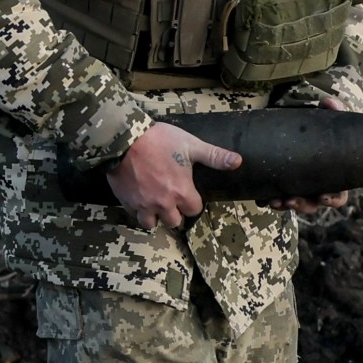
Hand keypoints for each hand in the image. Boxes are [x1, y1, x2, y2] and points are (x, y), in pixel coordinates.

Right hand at [105, 122, 243, 230]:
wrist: (124, 139)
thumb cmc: (159, 141)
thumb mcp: (190, 145)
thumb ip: (214, 156)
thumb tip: (238, 162)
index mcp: (182, 192)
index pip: (194, 210)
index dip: (192, 202)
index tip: (188, 194)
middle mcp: (164, 204)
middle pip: (174, 222)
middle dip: (175, 213)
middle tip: (172, 200)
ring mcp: (144, 205)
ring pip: (152, 223)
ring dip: (156, 216)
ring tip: (155, 204)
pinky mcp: (127, 202)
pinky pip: (134, 215)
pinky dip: (138, 210)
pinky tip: (139, 199)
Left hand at [270, 97, 350, 213]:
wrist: (299, 127)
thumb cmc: (319, 127)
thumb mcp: (327, 118)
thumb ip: (332, 109)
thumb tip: (331, 104)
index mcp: (332, 177)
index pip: (338, 196)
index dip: (332, 199)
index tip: (322, 196)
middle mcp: (315, 187)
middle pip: (312, 205)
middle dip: (301, 205)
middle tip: (290, 200)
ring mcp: (297, 188)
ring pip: (292, 204)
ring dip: (283, 204)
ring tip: (273, 200)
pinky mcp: (280, 185)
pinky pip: (274, 199)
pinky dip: (268, 199)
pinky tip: (261, 197)